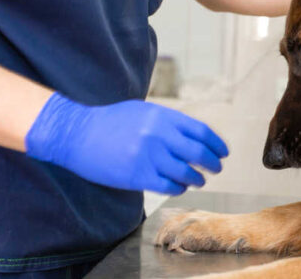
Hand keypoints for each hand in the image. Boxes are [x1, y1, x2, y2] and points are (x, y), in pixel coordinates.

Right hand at [25, 93, 227, 194]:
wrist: (76, 133)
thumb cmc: (111, 121)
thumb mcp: (144, 112)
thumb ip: (170, 122)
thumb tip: (197, 136)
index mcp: (164, 117)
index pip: (202, 132)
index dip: (217, 145)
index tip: (223, 153)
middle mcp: (159, 136)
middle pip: (200, 153)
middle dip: (213, 163)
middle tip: (216, 168)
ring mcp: (149, 157)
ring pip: (187, 173)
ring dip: (197, 179)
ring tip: (199, 180)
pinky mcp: (138, 176)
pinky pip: (169, 186)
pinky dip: (179, 188)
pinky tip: (179, 186)